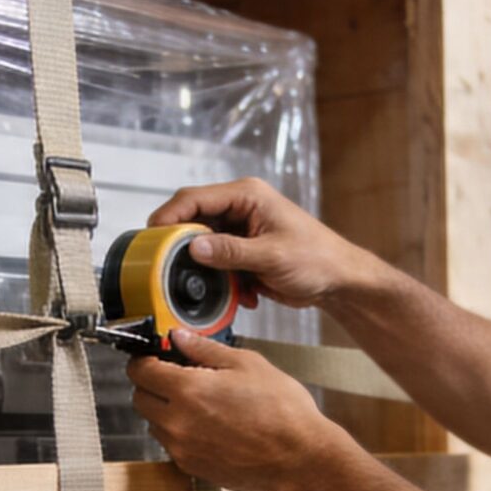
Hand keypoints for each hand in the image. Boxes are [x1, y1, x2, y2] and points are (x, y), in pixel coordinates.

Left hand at [125, 330, 357, 490]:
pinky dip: (181, 432)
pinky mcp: (192, 467)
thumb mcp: (246, 364)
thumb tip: (180, 337)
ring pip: (155, 423)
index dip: (145, 359)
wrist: (299, 458)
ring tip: (200, 403)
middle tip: (177, 376)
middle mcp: (177, 423)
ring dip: (166, 410)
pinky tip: (209, 425)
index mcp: (187, 390)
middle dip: (152, 384)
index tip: (156, 357)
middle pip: (140, 398)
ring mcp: (182, 448)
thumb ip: (205, 349)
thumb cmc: (281, 411)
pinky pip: (172, 445)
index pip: (140, 371)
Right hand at [147, 178, 383, 309]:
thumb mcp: (271, 255)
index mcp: (247, 196)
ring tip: (213, 287)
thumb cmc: (317, 258)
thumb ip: (230, 252)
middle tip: (168, 268)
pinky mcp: (242, 252)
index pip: (194, 198)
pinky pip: (216, 263)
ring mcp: (240, 230)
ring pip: (202, 246)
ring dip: (204, 270)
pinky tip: (241, 294)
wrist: (339, 280)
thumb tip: (193, 248)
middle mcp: (240, 208)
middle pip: (193, 221)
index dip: (168, 216)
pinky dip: (221, 281)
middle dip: (182, 247)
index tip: (152, 237)